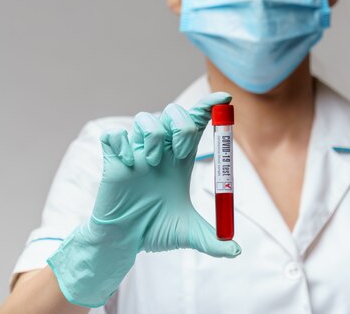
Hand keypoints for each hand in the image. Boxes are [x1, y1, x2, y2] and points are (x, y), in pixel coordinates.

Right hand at [47, 92, 240, 307]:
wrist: (124, 241)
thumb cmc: (154, 230)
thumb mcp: (189, 234)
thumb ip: (213, 241)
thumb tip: (236, 251)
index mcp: (180, 159)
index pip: (196, 123)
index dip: (209, 108)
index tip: (224, 99)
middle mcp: (160, 150)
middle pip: (173, 114)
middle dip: (181, 123)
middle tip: (180, 151)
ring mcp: (136, 152)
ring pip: (145, 119)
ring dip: (152, 136)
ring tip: (152, 163)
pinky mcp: (113, 158)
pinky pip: (115, 136)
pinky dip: (123, 144)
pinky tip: (128, 165)